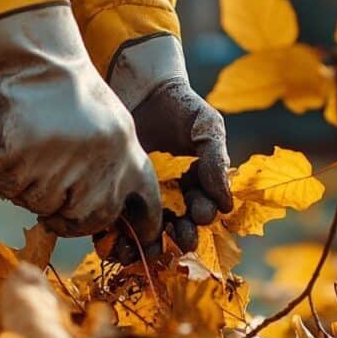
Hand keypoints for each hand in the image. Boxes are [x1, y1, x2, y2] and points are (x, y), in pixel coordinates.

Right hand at [0, 5, 162, 241]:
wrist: (43, 60)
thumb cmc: (74, 93)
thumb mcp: (112, 128)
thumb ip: (114, 168)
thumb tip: (106, 215)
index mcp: (129, 155)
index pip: (146, 207)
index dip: (142, 230)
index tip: (134, 244)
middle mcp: (102, 165)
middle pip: (85, 219)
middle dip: (66, 217)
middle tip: (51, 200)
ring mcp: (63, 163)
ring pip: (42, 207)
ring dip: (29, 191)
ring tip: (29, 159)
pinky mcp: (25, 158)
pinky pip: (10, 187)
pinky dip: (3, 175)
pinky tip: (8, 151)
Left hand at [109, 35, 232, 251]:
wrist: (140, 87)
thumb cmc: (179, 106)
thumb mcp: (206, 127)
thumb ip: (216, 161)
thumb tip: (226, 205)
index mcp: (195, 187)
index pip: (201, 213)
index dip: (201, 218)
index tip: (198, 214)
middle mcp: (168, 199)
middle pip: (174, 230)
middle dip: (177, 238)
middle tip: (175, 237)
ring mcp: (138, 198)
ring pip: (143, 234)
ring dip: (144, 247)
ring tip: (144, 250)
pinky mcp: (110, 194)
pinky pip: (111, 224)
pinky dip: (113, 238)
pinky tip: (114, 241)